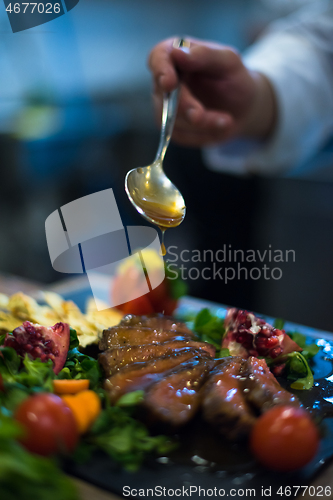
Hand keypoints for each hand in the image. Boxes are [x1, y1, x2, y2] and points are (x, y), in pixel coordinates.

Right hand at [148, 37, 276, 146]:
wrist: (243, 109)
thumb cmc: (235, 79)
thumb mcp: (229, 62)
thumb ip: (205, 55)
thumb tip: (176, 52)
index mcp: (176, 56)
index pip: (158, 58)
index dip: (160, 69)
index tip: (169, 83)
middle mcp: (165, 81)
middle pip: (163, 95)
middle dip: (185, 106)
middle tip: (201, 115)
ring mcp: (165, 107)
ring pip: (172, 120)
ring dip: (202, 123)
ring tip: (228, 121)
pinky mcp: (173, 129)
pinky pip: (182, 136)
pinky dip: (204, 134)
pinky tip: (221, 126)